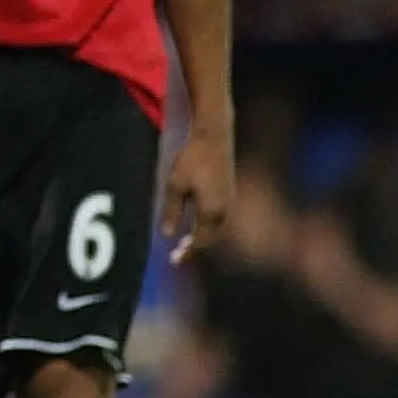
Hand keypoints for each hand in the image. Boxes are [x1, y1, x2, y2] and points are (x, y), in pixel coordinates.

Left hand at [161, 127, 234, 264]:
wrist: (214, 136)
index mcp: (211, 212)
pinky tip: (197, 225)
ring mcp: (230, 202)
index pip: (200, 242)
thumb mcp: (174, 186)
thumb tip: (167, 234)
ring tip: (185, 244)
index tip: (174, 261)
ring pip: (217, 230)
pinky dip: (209, 227)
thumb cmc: (191, 159)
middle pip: (210, 240)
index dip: (187, 254)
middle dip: (195, 249)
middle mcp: (224, 211)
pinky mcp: (230, 193)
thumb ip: (171, 212)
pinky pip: (220, 219)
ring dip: (203, 239)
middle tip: (177, 257)